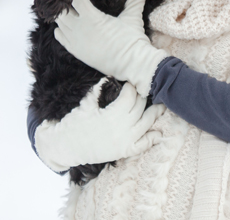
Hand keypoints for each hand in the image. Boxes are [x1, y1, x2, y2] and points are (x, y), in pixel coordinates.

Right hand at [34, 79, 164, 172]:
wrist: (67, 147)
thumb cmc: (74, 124)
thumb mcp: (85, 105)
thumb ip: (98, 90)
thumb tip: (108, 77)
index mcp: (111, 114)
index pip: (130, 97)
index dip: (131, 88)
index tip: (129, 84)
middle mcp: (122, 128)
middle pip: (139, 108)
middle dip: (142, 97)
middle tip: (142, 91)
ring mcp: (125, 141)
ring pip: (146, 124)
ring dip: (155, 114)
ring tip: (162, 106)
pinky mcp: (124, 152)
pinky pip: (143, 146)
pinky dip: (152, 139)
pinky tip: (159, 133)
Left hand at [54, 0, 168, 96]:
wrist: (132, 64)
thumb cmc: (132, 40)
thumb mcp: (132, 17)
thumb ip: (134, 1)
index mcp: (93, 17)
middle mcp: (81, 28)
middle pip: (63, 11)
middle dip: (63, 4)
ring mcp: (77, 41)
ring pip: (60, 24)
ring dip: (61, 16)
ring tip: (63, 10)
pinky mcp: (76, 52)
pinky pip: (60, 38)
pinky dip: (59, 31)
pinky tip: (61, 27)